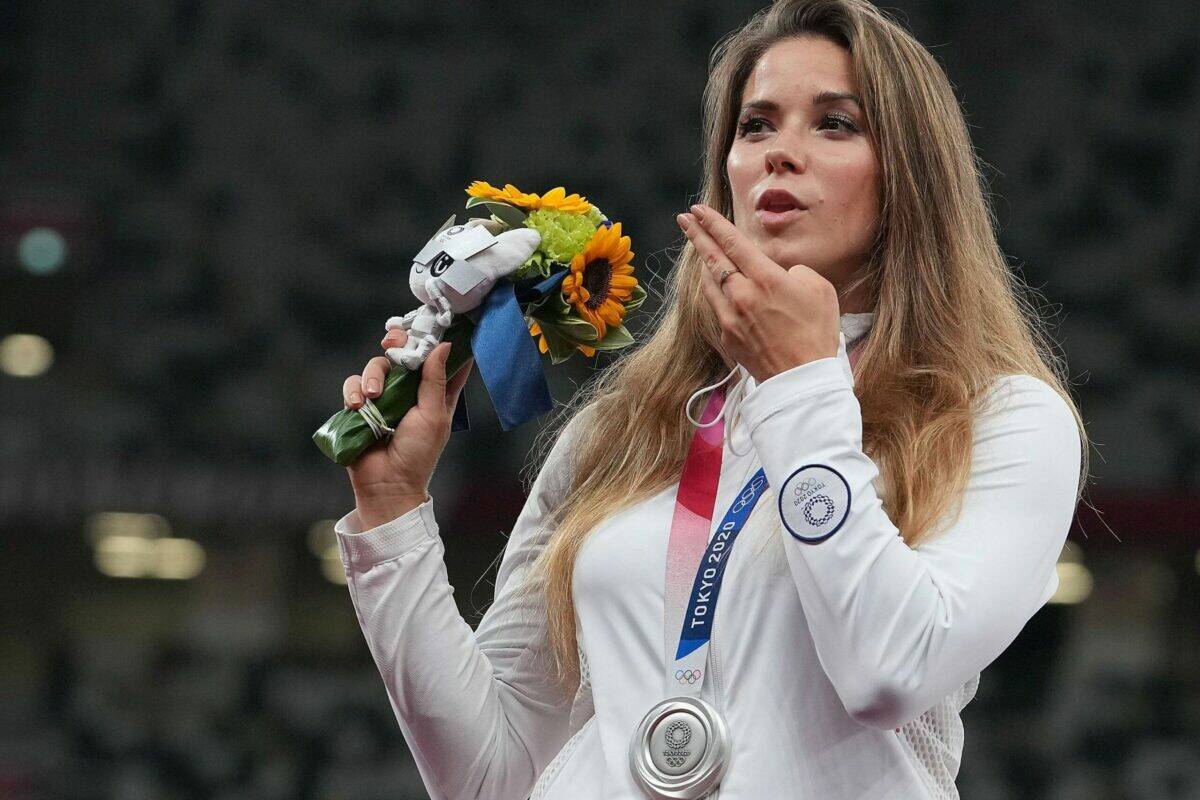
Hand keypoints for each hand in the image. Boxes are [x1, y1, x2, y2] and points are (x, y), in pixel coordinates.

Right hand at [341, 328, 472, 526]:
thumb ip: (436, 380)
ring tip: (372, 397)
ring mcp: (383, 398)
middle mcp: (409, 392)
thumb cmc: (418, 454)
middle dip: (398, 344)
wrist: (386, 484)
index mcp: (434, 394)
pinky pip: (353, 385)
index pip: (441, 361)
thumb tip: (445, 346)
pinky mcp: (360, 407)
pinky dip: (354, 391)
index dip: (439, 341)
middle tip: (393, 342)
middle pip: (403, 355)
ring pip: (375, 367)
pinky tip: (358, 405)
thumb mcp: (434, 415)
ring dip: (372, 377)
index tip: (437, 322)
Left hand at [677, 203, 839, 383]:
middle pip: (712, 258)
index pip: (732, 242)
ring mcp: (730, 316)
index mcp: (765, 279)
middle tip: (684, 219)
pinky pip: (716, 305)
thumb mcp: (819, 290)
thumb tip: (779, 274)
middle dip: (697, 234)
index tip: (697, 210)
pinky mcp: (727, 336)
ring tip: (700, 248)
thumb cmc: (816, 333)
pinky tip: (715, 285)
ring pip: (709, 282)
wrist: (802, 379)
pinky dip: (713, 290)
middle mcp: (741, 294)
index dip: (713, 223)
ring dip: (703, 262)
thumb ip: (796, 272)